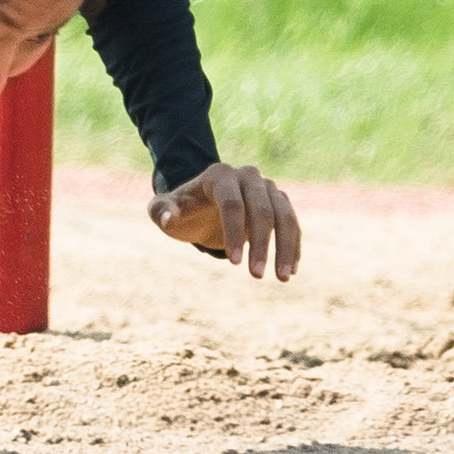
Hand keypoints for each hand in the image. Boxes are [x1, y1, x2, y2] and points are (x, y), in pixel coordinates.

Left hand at [150, 162, 300, 280]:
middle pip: (262, 210)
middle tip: (257, 276)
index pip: (232, 203)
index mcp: (219, 175)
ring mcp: (267, 188)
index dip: (234, 232)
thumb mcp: (162, 210)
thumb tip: (169, 219)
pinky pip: (292, 224)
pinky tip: (290, 270)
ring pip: (284, 216)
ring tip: (283, 278)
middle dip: (261, 244)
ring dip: (285, 248)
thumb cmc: (180, 209)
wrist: (201, 205)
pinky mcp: (279, 202)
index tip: (233, 262)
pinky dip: (293, 246)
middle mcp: (248, 176)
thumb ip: (160, 211)